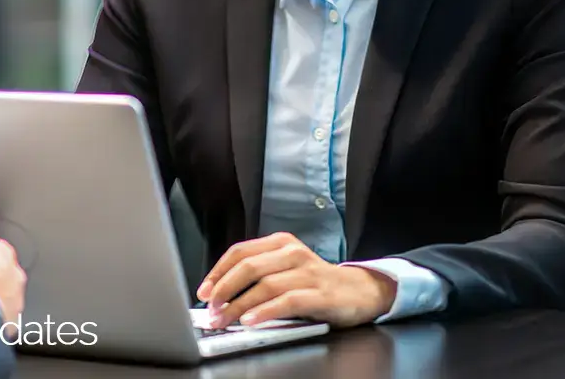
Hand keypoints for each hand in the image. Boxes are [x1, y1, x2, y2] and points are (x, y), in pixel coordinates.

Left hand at [197, 232, 396, 328]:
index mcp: (280, 243)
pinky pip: (287, 301)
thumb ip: (258, 275)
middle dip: (224, 290)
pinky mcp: (321, 294)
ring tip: (225, 319)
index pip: (239, 252)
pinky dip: (265, 311)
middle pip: (248, 267)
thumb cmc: (316, 283)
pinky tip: (251, 321)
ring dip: (240, 305)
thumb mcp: (285, 269)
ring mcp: (308, 272)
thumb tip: (220, 294)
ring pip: (265, 285)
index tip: (203, 291)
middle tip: (210, 309)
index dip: (218, 272)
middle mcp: (292, 253)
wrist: (360, 291)